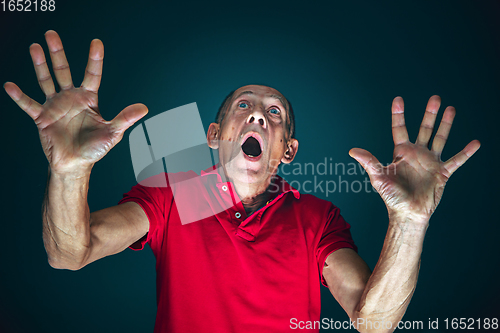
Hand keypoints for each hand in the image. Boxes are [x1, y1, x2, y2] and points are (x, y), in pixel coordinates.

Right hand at [4, 30, 147, 173]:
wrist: (75, 165)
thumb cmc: (95, 149)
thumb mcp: (113, 133)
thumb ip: (125, 118)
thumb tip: (145, 108)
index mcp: (89, 99)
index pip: (92, 74)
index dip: (94, 59)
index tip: (96, 42)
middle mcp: (71, 98)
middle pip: (64, 71)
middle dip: (58, 53)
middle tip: (51, 34)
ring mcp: (55, 106)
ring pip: (46, 81)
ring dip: (40, 65)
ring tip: (35, 47)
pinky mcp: (42, 118)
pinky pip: (29, 104)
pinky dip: (19, 96)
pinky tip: (10, 85)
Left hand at [349, 96, 479, 222]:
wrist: (408, 214)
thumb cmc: (391, 197)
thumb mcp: (378, 177)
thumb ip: (369, 162)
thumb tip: (352, 150)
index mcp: (401, 153)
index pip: (399, 128)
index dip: (399, 114)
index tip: (398, 99)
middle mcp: (416, 154)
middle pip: (424, 129)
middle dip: (429, 114)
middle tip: (435, 98)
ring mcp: (430, 162)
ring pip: (440, 138)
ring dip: (446, 124)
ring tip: (451, 109)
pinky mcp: (442, 173)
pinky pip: (456, 160)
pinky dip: (466, 152)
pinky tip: (475, 143)